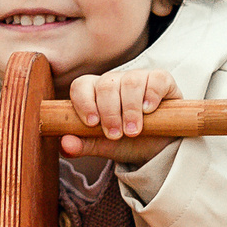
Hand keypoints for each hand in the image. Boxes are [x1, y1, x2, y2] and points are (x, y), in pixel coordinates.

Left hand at [61, 68, 178, 163]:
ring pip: (130, 82)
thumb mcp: (103, 147)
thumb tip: (64, 144)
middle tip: (116, 135)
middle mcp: (114, 81)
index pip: (81, 86)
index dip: (84, 103)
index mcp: (94, 92)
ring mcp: (138, 78)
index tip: (92, 124)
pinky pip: (156, 80)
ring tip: (133, 131)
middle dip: (109, 112)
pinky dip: (151, 95)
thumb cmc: (126, 142)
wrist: (157, 149)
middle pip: (105, 85)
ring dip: (130, 109)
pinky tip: (149, 111)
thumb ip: (82, 145)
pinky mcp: (161, 81)